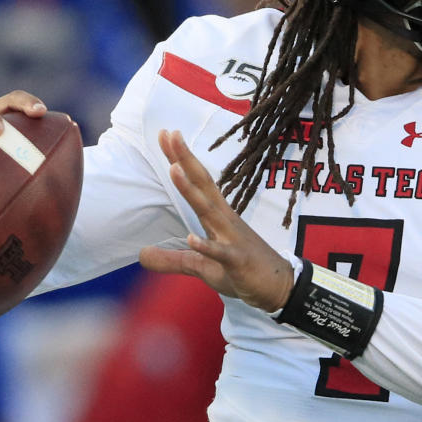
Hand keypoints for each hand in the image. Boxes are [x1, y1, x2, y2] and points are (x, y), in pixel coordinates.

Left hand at [139, 130, 295, 312]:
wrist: (280, 287)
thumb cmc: (242, 271)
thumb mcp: (201, 267)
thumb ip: (172, 259)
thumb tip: (141, 256)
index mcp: (217, 216)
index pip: (197, 182)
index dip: (181, 159)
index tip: (165, 134)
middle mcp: (224, 220)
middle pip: (203, 185)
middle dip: (186, 160)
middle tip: (171, 134)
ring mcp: (232, 239)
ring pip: (209, 211)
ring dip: (191, 191)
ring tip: (174, 170)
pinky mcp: (238, 261)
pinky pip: (221, 253)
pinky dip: (207, 246)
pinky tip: (192, 238)